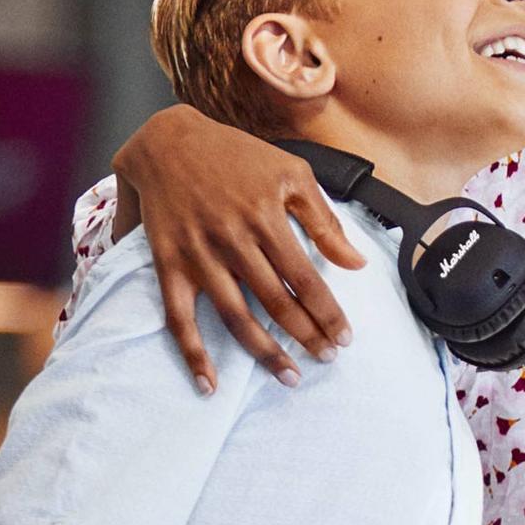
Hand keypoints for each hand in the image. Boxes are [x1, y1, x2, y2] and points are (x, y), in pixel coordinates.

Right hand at [114, 106, 365, 391]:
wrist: (168, 141)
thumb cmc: (238, 155)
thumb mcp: (292, 173)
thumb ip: (325, 220)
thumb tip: (356, 263)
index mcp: (267, 217)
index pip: (305, 278)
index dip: (327, 312)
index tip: (345, 337)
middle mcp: (233, 240)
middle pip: (275, 302)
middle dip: (305, 335)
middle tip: (326, 359)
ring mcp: (199, 254)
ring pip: (235, 315)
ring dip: (263, 351)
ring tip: (289, 376)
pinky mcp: (169, 264)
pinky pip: (179, 317)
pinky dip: (192, 353)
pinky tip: (210, 383)